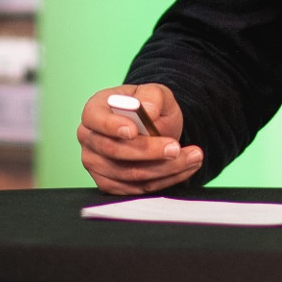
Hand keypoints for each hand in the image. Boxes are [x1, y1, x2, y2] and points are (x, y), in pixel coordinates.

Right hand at [77, 84, 203, 194]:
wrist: (154, 128)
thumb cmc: (148, 108)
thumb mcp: (156, 93)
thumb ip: (152, 96)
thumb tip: (148, 109)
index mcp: (94, 111)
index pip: (94, 119)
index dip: (112, 126)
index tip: (133, 130)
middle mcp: (89, 138)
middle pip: (114, 150)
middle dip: (149, 151)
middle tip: (175, 147)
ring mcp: (96, 164)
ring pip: (129, 174)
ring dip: (164, 168)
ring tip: (192, 157)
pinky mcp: (110, 184)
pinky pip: (136, 188)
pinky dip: (164, 180)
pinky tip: (183, 168)